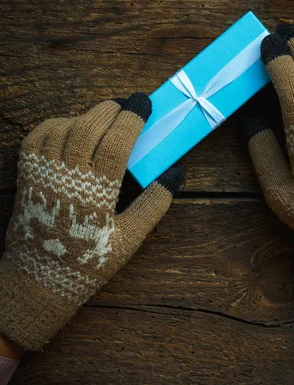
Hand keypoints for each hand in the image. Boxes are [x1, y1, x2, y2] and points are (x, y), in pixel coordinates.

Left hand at [0, 94, 183, 350]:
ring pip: (64, 127)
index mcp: (96, 193)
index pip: (116, 142)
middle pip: (89, 127)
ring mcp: (43, 173)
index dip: (132, 118)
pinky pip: (38, 135)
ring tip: (104, 117)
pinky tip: (71, 127)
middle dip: (111, 109)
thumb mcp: (130, 239)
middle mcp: (67, 177)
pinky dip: (56, 123)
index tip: (144, 104)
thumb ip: (154, 204)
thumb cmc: (89, 261)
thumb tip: (176, 172)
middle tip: (126, 106)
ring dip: (87, 115)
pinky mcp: (26, 174)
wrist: (38, 280)